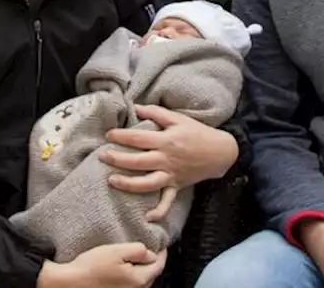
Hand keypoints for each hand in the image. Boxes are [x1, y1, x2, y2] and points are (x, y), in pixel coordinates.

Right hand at [38, 242, 166, 287]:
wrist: (71, 282)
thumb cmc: (92, 266)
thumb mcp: (117, 251)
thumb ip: (138, 250)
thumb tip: (151, 253)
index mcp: (139, 279)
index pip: (159, 265)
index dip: (162, 252)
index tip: (161, 243)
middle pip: (151, 274)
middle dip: (152, 261)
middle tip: (149, 247)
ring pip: (142, 280)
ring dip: (142, 268)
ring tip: (136, 256)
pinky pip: (131, 284)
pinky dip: (132, 275)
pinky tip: (124, 268)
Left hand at [99, 105, 237, 207]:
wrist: (221, 151)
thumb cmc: (198, 132)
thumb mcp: (178, 118)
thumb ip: (157, 112)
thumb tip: (136, 107)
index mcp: (166, 140)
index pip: (138, 138)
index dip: (121, 136)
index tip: (108, 135)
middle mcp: (166, 159)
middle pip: (138, 161)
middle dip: (118, 159)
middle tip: (102, 156)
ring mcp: (171, 175)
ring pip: (147, 183)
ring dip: (128, 184)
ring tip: (111, 181)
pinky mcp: (177, 186)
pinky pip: (168, 201)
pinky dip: (159, 211)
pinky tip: (148, 217)